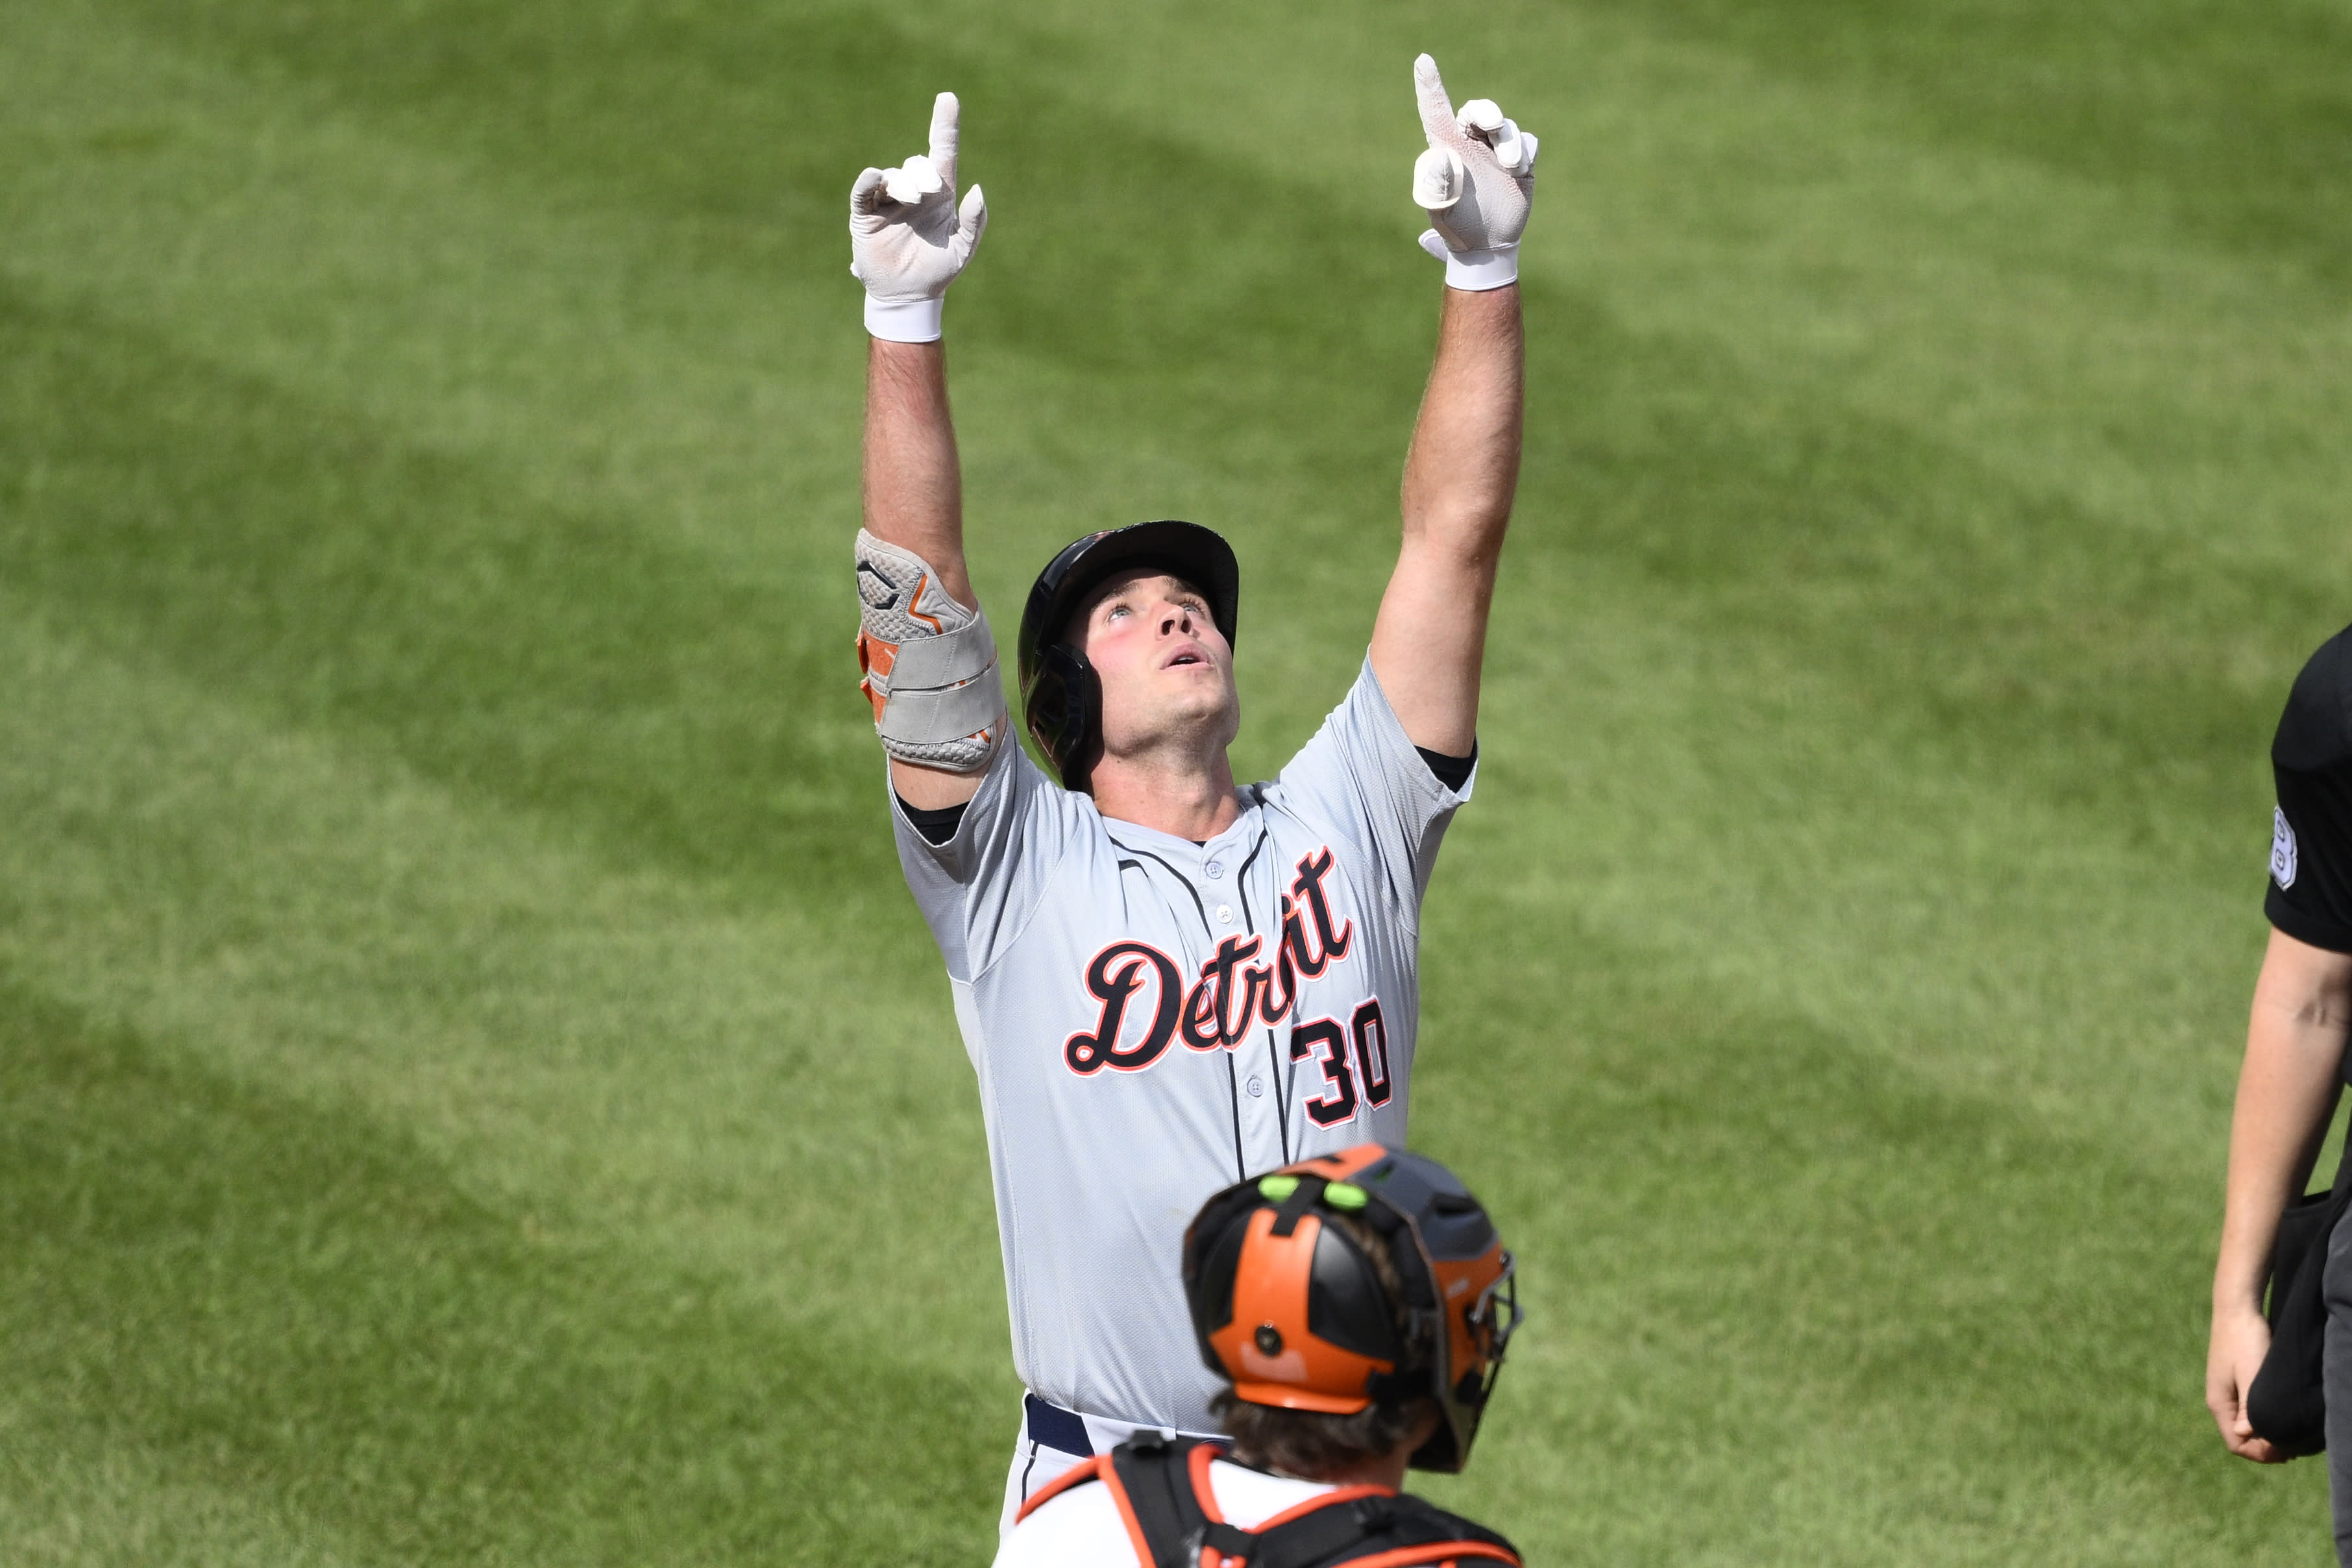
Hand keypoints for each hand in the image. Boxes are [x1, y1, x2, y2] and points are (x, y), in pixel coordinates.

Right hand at [849, 92, 987, 341]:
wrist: (909, 296)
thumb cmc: (939, 270)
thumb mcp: (963, 249)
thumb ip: (974, 221)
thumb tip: (978, 190)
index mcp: (939, 195)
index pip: (942, 151)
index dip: (945, 124)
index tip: (948, 98)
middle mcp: (913, 192)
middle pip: (916, 164)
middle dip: (923, 173)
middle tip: (929, 192)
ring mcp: (888, 201)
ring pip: (892, 176)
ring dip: (903, 185)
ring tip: (910, 202)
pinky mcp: (866, 214)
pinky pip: (864, 191)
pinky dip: (868, 181)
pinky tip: (874, 178)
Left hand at [1409, 54, 1535, 289]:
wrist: (1487, 244)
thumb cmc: (1456, 226)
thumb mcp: (1441, 210)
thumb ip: (1437, 185)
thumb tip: (1439, 155)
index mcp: (1445, 147)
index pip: (1435, 111)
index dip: (1429, 85)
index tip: (1422, 61)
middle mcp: (1470, 142)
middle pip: (1478, 109)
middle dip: (1488, 111)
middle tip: (1493, 124)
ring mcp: (1496, 149)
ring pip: (1508, 127)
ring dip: (1511, 143)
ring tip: (1510, 168)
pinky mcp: (1521, 159)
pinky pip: (1529, 141)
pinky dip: (1527, 155)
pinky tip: (1518, 175)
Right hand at [2207, 1302, 2287, 1461]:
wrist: (2237, 1309)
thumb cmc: (2246, 1340)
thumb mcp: (2252, 1375)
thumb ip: (2249, 1406)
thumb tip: (2245, 1434)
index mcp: (2219, 1403)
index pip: (2237, 1444)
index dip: (2261, 1454)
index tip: (2287, 1452)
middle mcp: (2219, 1400)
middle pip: (2239, 1438)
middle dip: (2265, 1448)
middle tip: (2295, 1446)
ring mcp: (2226, 1391)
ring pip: (2244, 1426)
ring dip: (2265, 1435)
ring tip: (2291, 1434)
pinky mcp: (2234, 1382)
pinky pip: (2246, 1412)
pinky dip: (2262, 1420)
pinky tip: (2279, 1416)